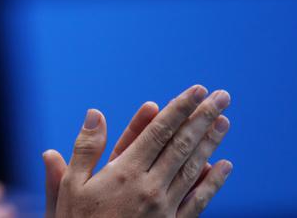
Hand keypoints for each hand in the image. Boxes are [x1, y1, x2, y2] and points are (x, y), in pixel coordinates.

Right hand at [47, 85, 231, 217]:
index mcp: (124, 173)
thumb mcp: (71, 185)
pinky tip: (224, 166)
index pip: (158, 132)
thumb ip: (85, 148)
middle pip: (182, 145)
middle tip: (221, 96)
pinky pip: (198, 202)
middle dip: (203, 118)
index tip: (196, 90)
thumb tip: (95, 113)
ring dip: (211, 142)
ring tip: (224, 121)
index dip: (178, 109)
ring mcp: (164, 208)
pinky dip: (213, 183)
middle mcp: (149, 187)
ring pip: (194, 168)